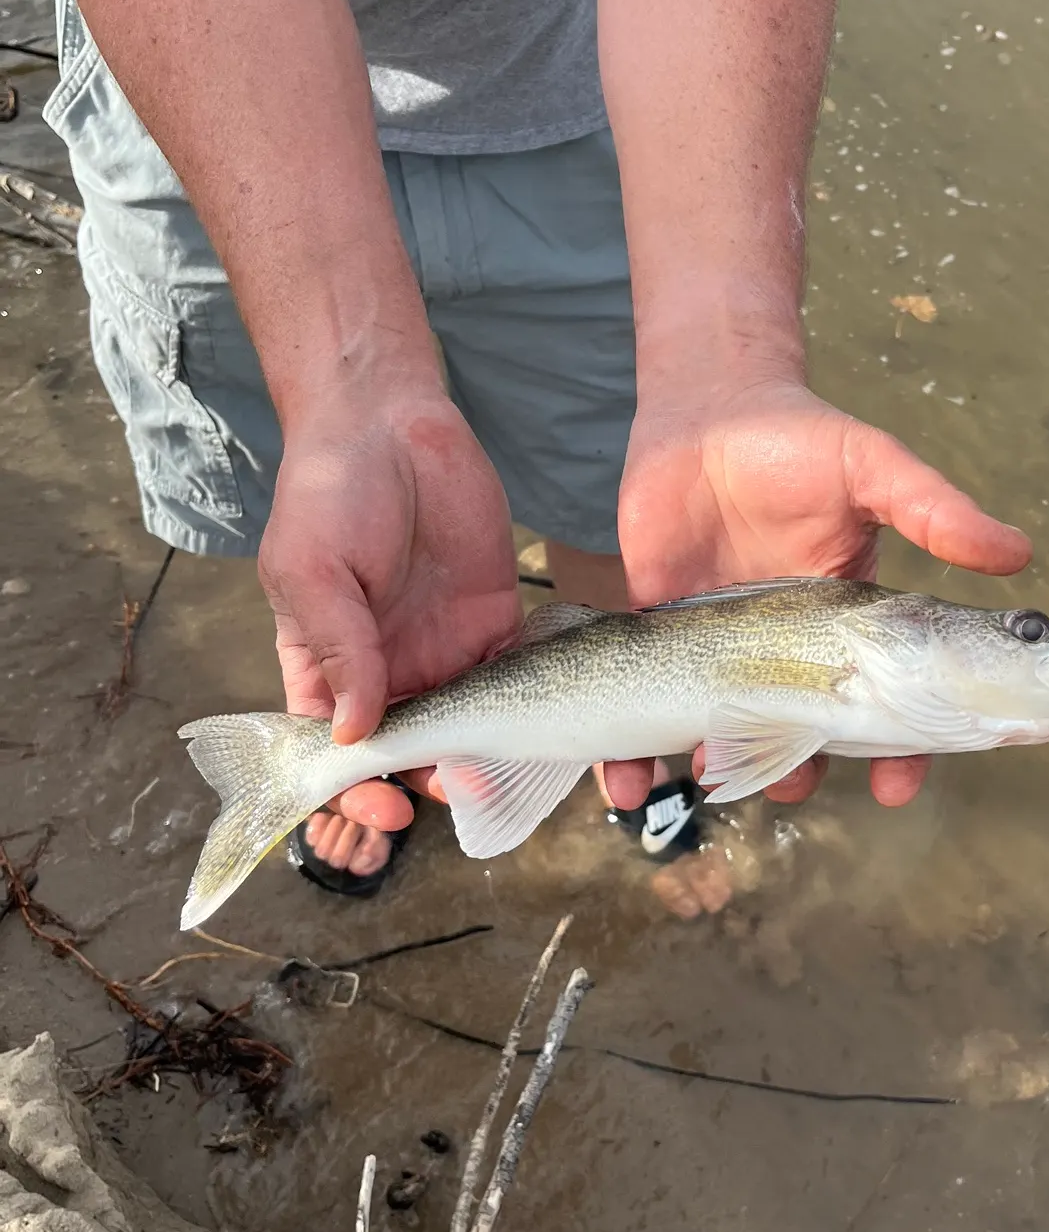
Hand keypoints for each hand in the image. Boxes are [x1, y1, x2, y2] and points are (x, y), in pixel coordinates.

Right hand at [258, 385, 518, 866]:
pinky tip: (552, 724)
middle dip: (438, 782)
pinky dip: (536, 706)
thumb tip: (353, 735)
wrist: (391, 421)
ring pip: (473, 727)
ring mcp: (446, 649)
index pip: (341, 753)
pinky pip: (521, 677)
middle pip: (416, 751)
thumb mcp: (313, 571)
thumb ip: (340, 650)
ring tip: (511, 771)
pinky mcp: (497, 620)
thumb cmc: (329, 493)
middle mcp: (391, 670)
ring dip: (491, 757)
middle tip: (467, 791)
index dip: (358, 793)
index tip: (385, 810)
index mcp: (330, 668)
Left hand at [603, 374, 1031, 809]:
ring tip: (708, 775)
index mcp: (847, 624)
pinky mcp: (657, 636)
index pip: (884, 702)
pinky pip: (644, 707)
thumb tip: (1018, 553)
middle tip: (793, 784)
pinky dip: (629, 756)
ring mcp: (719, 648)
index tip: (897, 788)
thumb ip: (934, 511)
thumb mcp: (874, 469)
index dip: (898, 752)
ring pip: (724, 736)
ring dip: (719, 770)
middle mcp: (786, 649)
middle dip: (801, 771)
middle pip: (804, 736)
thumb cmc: (798, 437)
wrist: (705, 405)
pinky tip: (624, 781)